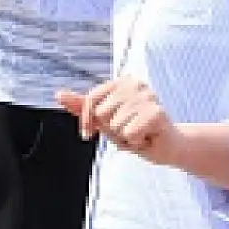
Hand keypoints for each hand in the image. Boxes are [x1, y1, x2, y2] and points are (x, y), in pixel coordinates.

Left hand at [57, 77, 179, 163]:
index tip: (89, 133)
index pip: (90, 100)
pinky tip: (147, 137)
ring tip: (139, 133)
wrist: (168, 147)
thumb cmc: (135, 131)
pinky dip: (135, 142)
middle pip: (101, 113)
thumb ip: (83, 107)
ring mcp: (147, 96)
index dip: (87, 121)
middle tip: (129, 130)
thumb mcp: (105, 120)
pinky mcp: (156, 112)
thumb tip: (59, 95)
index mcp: (121, 82)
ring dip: (124, 137)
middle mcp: (134, 83)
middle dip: (111, 130)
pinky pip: (129, 133)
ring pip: (114, 125)